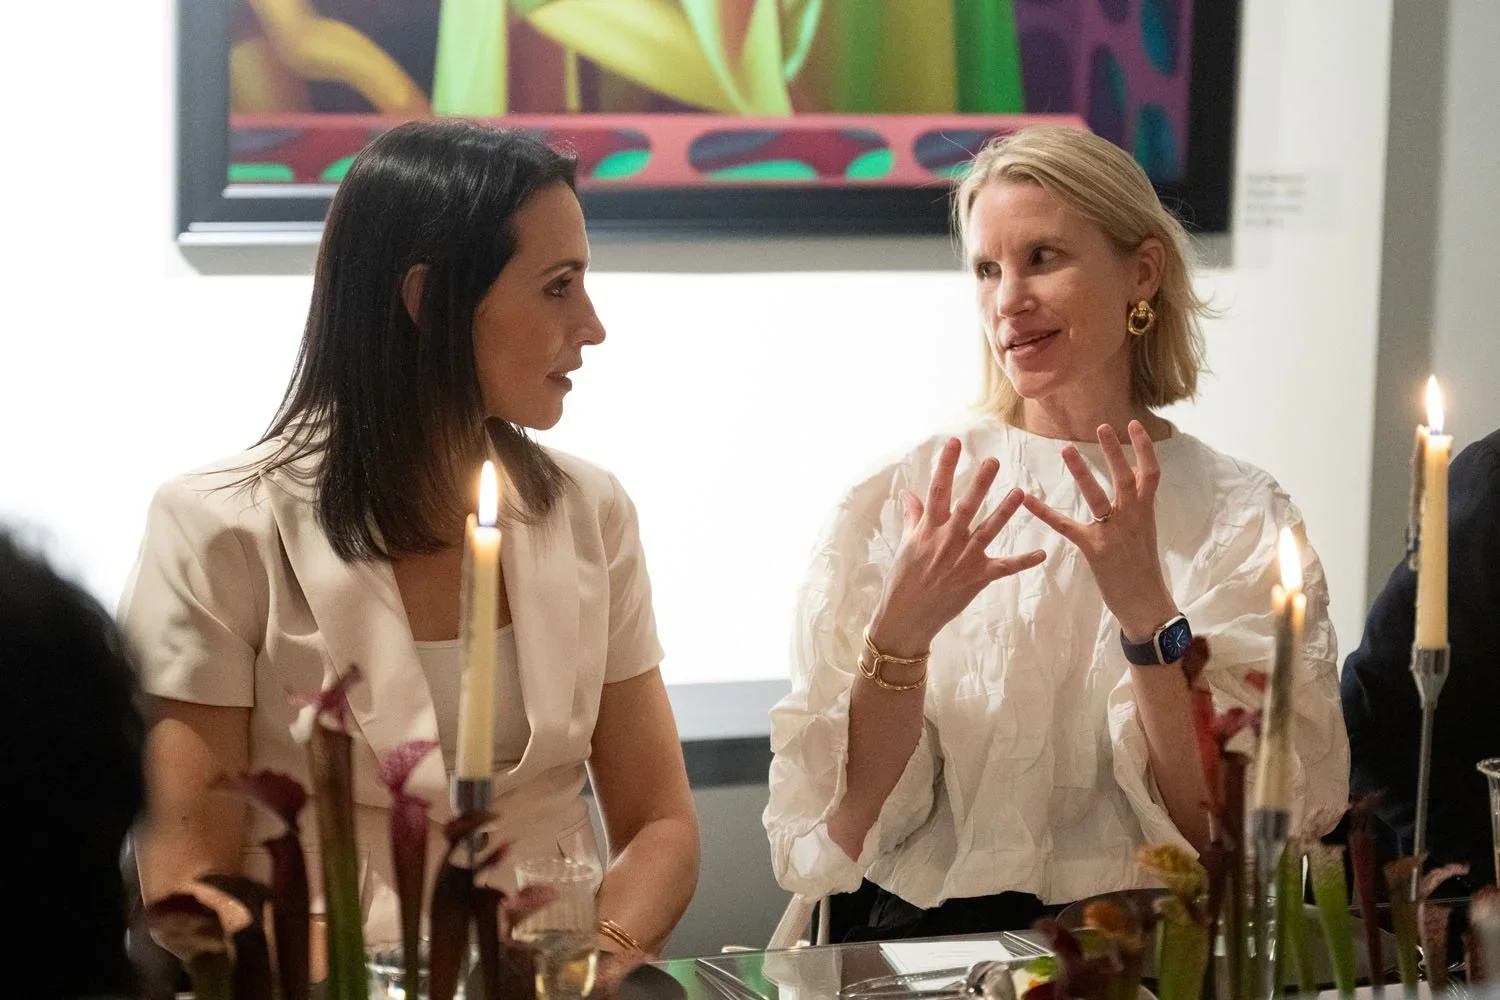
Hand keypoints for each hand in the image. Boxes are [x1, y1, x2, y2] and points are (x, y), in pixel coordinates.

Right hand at [868, 438, 1045, 656]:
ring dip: (1005, 511)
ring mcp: (964, 559)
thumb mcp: (905, 545)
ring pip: (988, 530)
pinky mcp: (977, 579)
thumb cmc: (902, 580)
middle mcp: (947, 540)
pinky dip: (1023, 561)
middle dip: (980, 483)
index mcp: (928, 529)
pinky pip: (1004, 568)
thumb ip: (912, 516)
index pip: (937, 490)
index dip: (946, 465)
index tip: (954, 442)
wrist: (906, 617)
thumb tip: (908, 492)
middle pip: (966, 506)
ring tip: (1021, 492)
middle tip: (993, 461)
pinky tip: (1042, 553)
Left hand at [1021, 421, 1177, 642]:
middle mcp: (1133, 517)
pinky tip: (1027, 499)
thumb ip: (1136, 512)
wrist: (1147, 605)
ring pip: (1098, 495)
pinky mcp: (1095, 549)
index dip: (1143, 448)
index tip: (1132, 425)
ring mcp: (1114, 532)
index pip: (1150, 473)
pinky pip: (1066, 525)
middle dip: (1114, 451)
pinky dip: (1045, 511)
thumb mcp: (1144, 535)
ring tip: (1066, 449)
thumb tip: (1131, 492)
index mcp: (1145, 512)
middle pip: (1126, 477)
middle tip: (1102, 426)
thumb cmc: (1143, 571)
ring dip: (1082, 471)